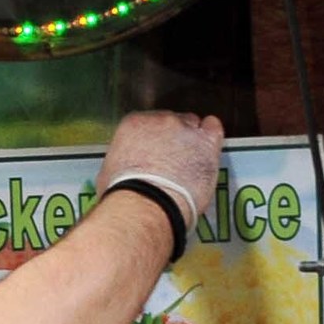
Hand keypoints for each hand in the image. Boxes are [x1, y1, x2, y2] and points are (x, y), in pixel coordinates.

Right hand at [98, 110, 222, 220]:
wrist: (146, 203)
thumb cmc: (125, 192)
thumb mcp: (111, 171)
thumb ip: (125, 160)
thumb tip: (127, 168)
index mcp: (134, 124)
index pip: (149, 121)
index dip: (154, 138)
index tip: (156, 150)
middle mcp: (160, 121)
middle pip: (173, 121)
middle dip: (174, 137)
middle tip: (174, 158)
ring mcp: (185, 130)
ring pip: (194, 125)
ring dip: (193, 139)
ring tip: (192, 159)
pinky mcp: (206, 143)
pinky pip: (213, 129)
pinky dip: (211, 136)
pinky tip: (208, 148)